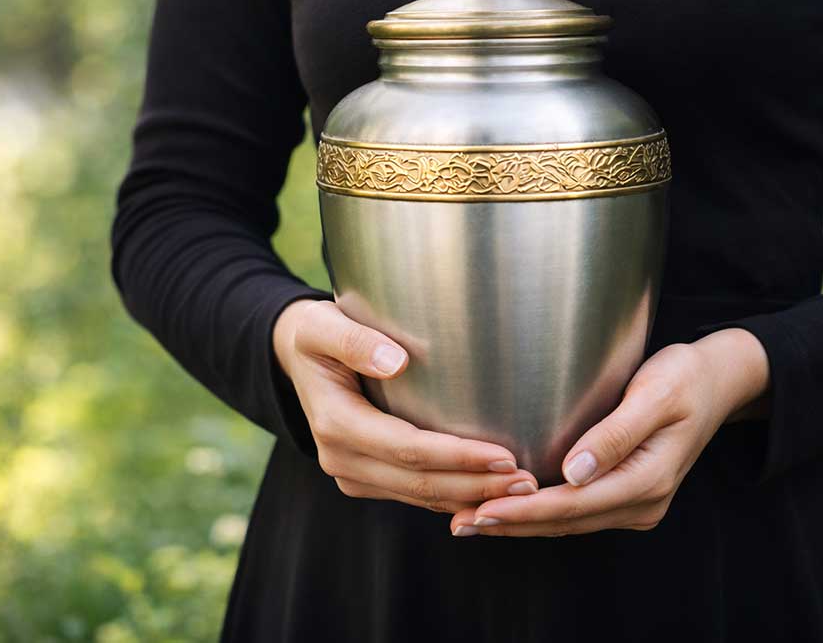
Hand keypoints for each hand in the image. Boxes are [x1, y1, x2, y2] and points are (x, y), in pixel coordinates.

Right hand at [273, 299, 538, 512]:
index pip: (409, 450)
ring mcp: (352, 473)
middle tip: (528, 481)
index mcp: (336, 425)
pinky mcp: (365, 477)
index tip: (505, 455)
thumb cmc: (315, 333)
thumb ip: (355, 340)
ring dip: (472, 495)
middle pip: (421, 483)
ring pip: (421, 497)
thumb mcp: (324, 325)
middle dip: (477, 486)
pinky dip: (453, 497)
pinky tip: (490, 493)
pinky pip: (414, 494)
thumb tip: (395, 361)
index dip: (458, 457)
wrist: (293, 355)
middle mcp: (341, 459)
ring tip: (522, 488)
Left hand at [447, 328, 768, 536]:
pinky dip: (540, 512)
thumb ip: (616, 432)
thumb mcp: (656, 393)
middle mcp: (643, 502)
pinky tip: (508, 507)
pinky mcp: (627, 494)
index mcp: (648, 480)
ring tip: (470, 520)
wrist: (719, 380)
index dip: (523, 511)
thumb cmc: (685, 376)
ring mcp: (637, 503)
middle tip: (459, 523)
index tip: (481, 510)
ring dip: (520, 523)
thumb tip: (575, 471)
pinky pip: (577, 511)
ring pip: (567, 522)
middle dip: (510, 525)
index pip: (572, 505)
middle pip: (564, 521)